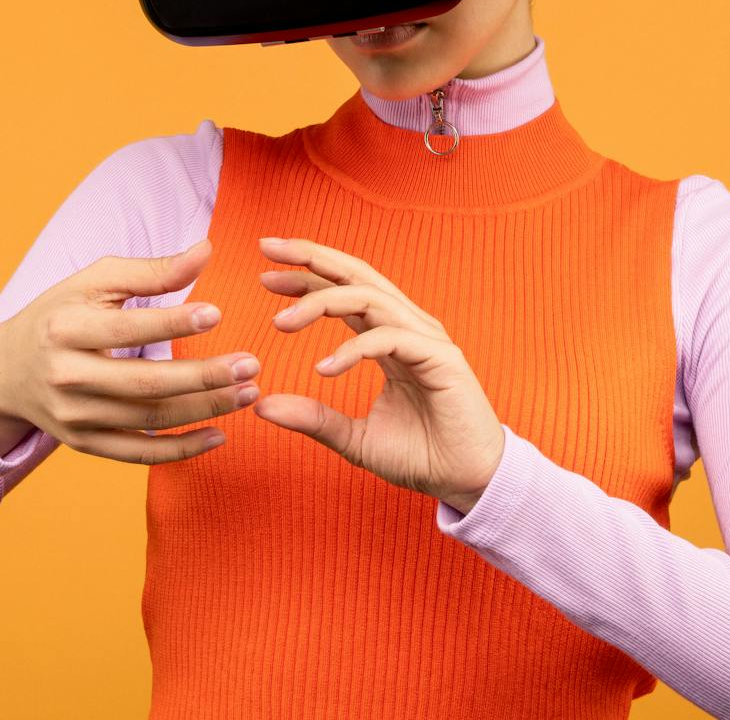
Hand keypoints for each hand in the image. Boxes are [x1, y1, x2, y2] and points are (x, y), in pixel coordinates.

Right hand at [0, 238, 263, 463]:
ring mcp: (74, 416)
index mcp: (66, 328)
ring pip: (148, 418)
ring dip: (204, 410)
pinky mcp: (84, 443)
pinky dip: (180, 450)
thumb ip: (151, 270)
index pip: (127, 328)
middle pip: (144, 383)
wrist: (7, 370)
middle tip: (250, 365)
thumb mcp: (94, 281)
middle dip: (203, 376)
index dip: (173, 322)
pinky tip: (220, 436)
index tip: (219, 313)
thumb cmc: (61, 312)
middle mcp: (66, 376)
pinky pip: (138, 452)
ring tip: (248, 393)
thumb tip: (206, 250)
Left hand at [249, 236, 505, 512]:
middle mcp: (407, 327)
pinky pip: (389, 338)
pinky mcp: (440, 359)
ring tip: (281, 322)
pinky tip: (324, 368)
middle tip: (268, 248)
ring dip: (321, 301)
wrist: (467, 482)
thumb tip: (262, 406)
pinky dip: (353, 348)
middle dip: (311, 257)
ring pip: (369, 298)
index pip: (344, 290)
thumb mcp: (354, 438)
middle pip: (356, 275)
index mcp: (387, 336)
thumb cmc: (421, 456)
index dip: (307, 275)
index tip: (265, 275)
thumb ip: (313, 418)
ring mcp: (425, 339)